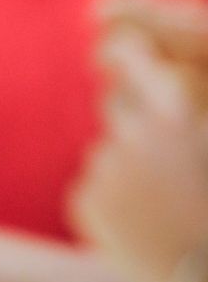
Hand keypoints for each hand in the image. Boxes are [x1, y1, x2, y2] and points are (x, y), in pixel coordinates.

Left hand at [71, 14, 207, 281]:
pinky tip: (145, 229)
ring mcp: (106, 167)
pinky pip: (94, 189)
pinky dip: (113, 204)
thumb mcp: (204, 141)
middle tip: (167, 164)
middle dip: (133, 122)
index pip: (127, 52)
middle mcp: (135, 132)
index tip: (110, 53)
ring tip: (166, 207)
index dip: (120, 53)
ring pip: (107, 153)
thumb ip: (175, 108)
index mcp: (177, 110)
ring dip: (128, 170)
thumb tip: (113, 57)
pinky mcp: (86, 201)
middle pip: (115, 104)